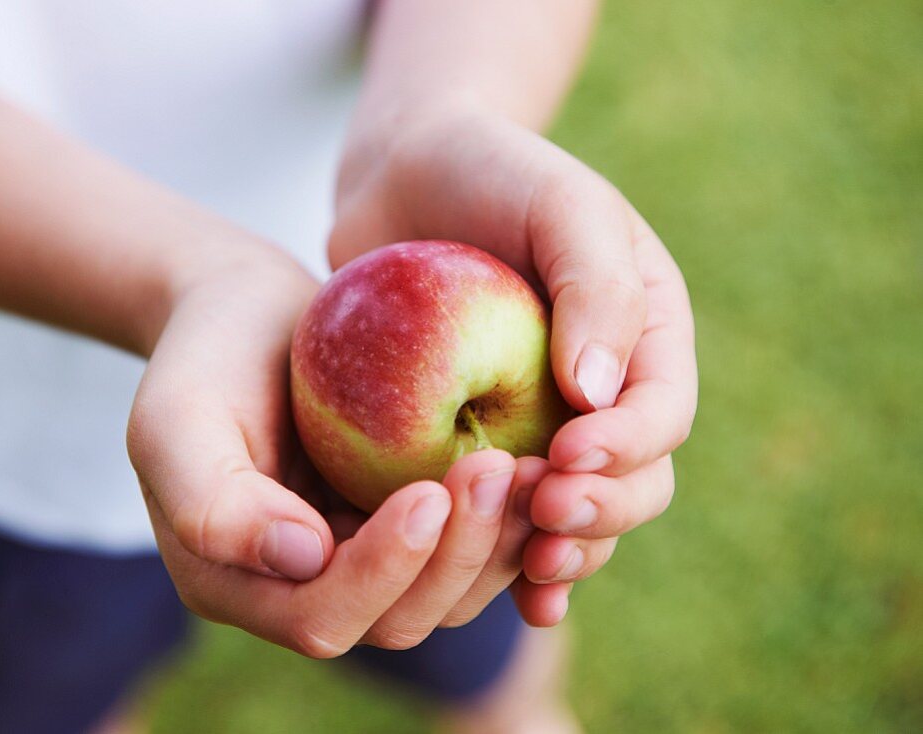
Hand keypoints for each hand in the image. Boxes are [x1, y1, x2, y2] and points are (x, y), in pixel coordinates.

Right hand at [127, 243, 560, 654]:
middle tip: (500, 468)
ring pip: (447, 594)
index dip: (381, 572)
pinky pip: (467, 549)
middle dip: (456, 556)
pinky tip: (537, 465)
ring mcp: (361, 559)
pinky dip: (507, 521)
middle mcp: (305, 587)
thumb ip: (214, 503)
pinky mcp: (405, 525)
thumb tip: (301, 560)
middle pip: (398, 618)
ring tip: (531, 468)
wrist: (246, 311)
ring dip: (496, 544)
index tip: (427, 495)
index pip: (321, 614)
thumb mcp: (176, 418)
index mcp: (238, 583)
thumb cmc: (204, 356)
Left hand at [330, 105, 697, 624]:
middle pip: (633, 480)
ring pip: (575, 513)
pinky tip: (503, 591)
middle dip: (599, 510)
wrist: (407, 175)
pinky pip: (506, 514)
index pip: (660, 414)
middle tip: (545, 515)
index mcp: (644, 337)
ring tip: (530, 568)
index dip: (626, 449)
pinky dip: (509, 559)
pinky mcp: (481, 441)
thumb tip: (601, 395)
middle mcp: (602, 392)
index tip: (568, 456)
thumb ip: (595, 289)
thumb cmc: (492, 173)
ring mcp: (542, 423)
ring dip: (562, 549)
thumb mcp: (562, 206)